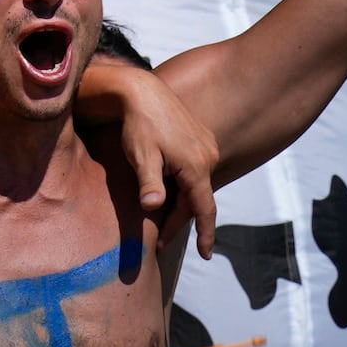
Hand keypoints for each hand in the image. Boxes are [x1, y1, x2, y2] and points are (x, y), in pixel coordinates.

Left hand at [82, 59, 223, 252]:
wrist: (141, 92)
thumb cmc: (139, 125)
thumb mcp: (141, 156)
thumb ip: (149, 182)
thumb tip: (152, 205)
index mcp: (196, 166)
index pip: (204, 209)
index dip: (206, 234)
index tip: (206, 254)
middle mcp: (207, 157)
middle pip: (197, 199)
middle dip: (179, 221)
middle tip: (159, 241)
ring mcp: (206, 148)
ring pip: (195, 186)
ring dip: (180, 204)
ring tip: (160, 219)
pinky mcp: (200, 141)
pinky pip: (194, 172)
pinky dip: (183, 187)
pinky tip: (167, 192)